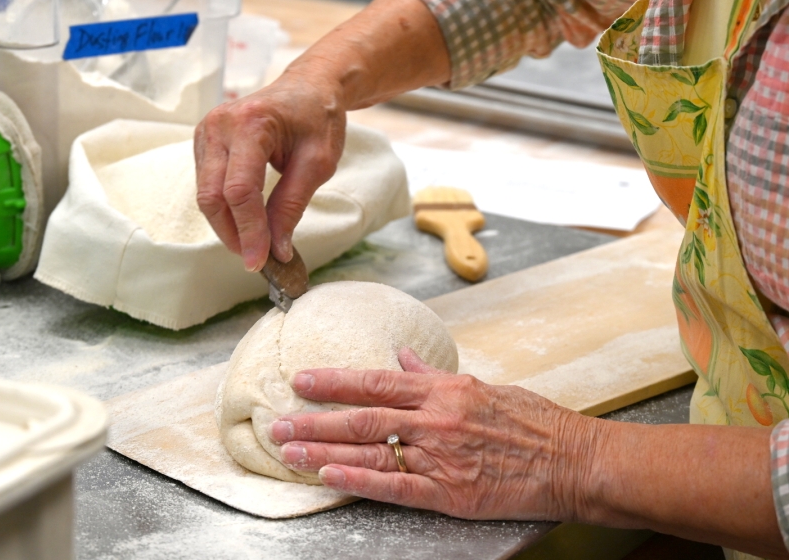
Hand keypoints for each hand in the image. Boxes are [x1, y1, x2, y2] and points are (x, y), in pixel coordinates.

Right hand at [194, 72, 344, 271]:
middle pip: (212, 196)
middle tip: (256, 260)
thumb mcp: (318, 163)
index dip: (249, 231)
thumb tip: (277, 249)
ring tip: (254, 244)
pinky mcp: (204, 141)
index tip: (260, 261)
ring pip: (205, 194)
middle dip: (233, 234)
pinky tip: (245, 221)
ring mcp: (206, 131)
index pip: (240, 190)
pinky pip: (206, 184)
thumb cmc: (318, 118)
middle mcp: (219, 125)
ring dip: (227, 225)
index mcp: (251, 123)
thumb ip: (292, 206)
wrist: (308, 86)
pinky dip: (224, 209)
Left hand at [268, 348, 599, 520]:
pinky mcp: (451, 492)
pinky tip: (331, 476)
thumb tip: (403, 359)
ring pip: (371, 449)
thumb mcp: (481, 386)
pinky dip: (361, 481)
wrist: (573, 459)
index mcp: (444, 390)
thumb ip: (435, 375)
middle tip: (278, 423)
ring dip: (324, 450)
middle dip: (315, 420)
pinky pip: (397, 486)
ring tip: (289, 451)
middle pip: (362, 416)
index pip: (376, 380)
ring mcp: (441, 456)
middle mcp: (436, 419)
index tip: (302, 381)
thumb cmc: (531, 420)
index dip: (334, 381)